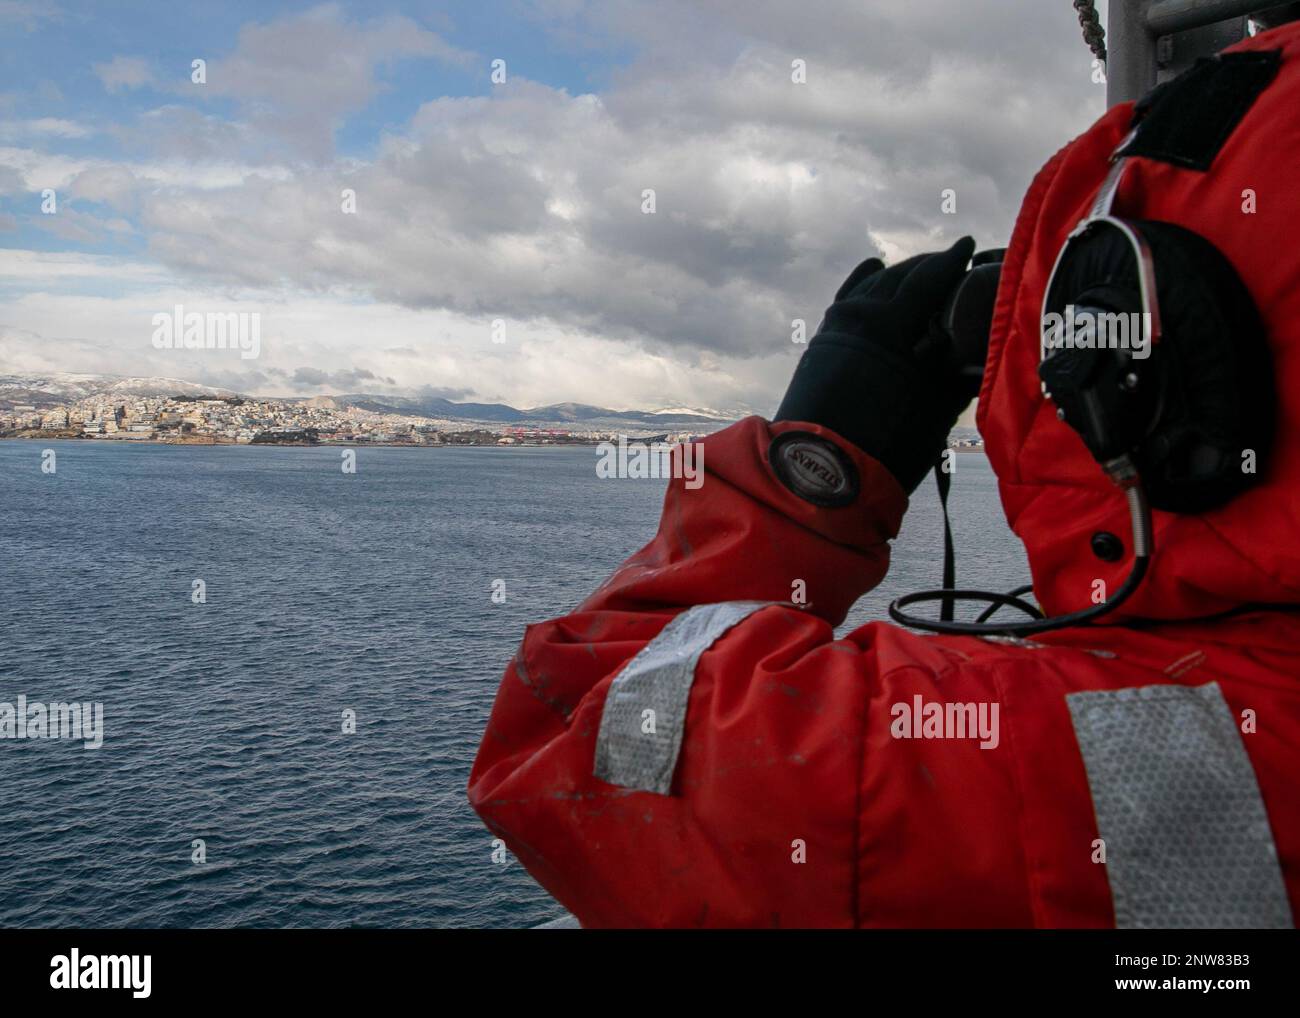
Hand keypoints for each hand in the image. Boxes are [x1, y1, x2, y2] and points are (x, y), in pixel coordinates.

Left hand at [775, 236, 977, 493]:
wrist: (819, 476)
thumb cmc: (884, 450)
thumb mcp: (934, 412)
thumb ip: (958, 376)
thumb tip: (982, 355)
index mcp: (890, 327)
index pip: (929, 279)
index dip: (953, 261)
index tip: (970, 246)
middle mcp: (860, 317)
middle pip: (900, 277)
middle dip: (927, 267)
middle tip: (951, 263)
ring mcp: (836, 327)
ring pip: (872, 285)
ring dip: (898, 276)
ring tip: (919, 273)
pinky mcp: (822, 341)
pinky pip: (847, 297)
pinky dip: (864, 282)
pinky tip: (874, 272)